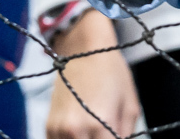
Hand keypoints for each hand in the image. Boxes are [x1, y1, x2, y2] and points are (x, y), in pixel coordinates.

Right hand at [47, 9, 140, 138]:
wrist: (84, 50)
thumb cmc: (112, 73)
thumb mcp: (131, 106)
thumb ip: (126, 134)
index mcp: (100, 124)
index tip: (115, 136)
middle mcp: (76, 130)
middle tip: (105, 132)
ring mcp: (58, 130)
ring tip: (94, 132)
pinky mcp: (49, 127)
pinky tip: (82, 133)